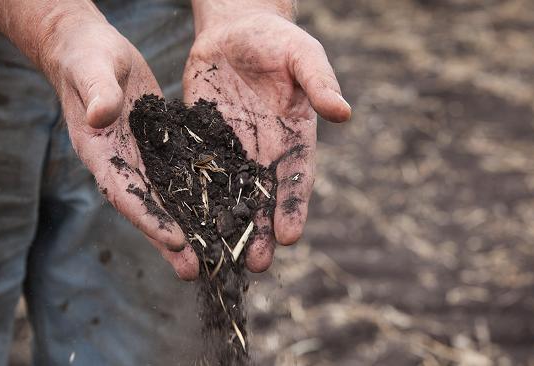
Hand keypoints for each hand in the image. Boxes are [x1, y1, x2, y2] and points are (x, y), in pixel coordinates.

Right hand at [40, 14, 198, 278]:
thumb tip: (102, 116)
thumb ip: (97, 93)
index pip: (124, 192)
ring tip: (213, 254)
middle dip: (172, 239)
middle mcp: (121, 163)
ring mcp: (140, 158)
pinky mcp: (159, 146)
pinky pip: (180, 174)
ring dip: (189, 226)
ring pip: (168, 198)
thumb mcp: (91, 70)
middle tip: (196, 269)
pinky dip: (198, 194)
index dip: (149, 218)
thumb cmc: (86, 58)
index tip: (174, 240)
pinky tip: (221, 210)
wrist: (92, 51)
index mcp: (99, 152)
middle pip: (148, 207)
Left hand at [183, 7, 350, 271]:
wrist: (234, 29)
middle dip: (261, 231)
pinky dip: (196, 199)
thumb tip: (344, 113)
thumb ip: (319, 82)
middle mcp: (264, 151)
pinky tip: (189, 223)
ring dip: (229, 226)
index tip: (290, 237)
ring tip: (224, 258)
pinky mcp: (203, 141)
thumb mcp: (302, 55)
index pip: (296, 179)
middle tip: (257, 264)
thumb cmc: (276, 40)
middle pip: (264, 197)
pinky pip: (199, 173)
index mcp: (294, 137)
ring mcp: (232, 149)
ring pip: (231, 194)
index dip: (293, 208)